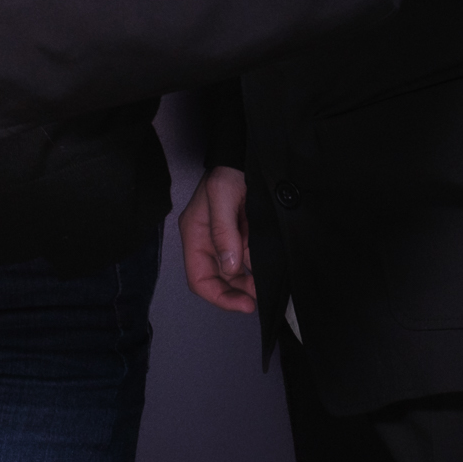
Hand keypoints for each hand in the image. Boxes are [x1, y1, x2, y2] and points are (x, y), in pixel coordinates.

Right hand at [179, 165, 256, 312]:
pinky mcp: (241, 238)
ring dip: (248, 283)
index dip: (220, 297)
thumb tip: (230, 266)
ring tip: (265, 284)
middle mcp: (207, 242)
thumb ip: (224, 231)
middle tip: (258, 299)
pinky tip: (267, 270)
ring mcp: (225, 241)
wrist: (245, 157)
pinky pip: (246, 261)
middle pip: (216, 281)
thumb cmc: (229, 171)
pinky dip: (256, 270)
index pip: (199, 278)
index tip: (244, 303)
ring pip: (233, 275)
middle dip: (236, 293)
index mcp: (195, 235)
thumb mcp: (222, 195)